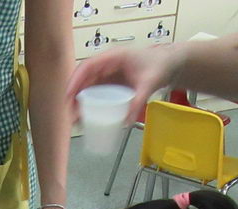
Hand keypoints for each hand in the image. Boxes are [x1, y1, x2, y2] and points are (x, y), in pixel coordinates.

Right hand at [65, 44, 185, 125]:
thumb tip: (127, 122)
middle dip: (74, 96)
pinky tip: (86, 117)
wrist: (168, 64)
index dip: (76, 80)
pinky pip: (96, 93)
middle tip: (71, 114)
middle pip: (84, 78)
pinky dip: (89, 104)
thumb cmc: (159, 66)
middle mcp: (107, 64)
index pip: (88, 66)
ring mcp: (108, 74)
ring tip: (76, 119)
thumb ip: (139, 101)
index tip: (69, 96)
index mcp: (113, 57)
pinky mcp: (111, 83)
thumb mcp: (150, 82)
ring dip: (79, 102)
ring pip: (88, 87)